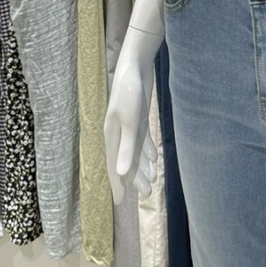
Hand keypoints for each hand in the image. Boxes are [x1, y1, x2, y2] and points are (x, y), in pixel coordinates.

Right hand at [104, 28, 162, 203]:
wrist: (136, 65)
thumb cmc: (130, 90)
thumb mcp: (130, 119)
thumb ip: (127, 146)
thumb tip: (122, 172)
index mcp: (112, 135)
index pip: (114, 166)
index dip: (118, 184)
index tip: (121, 201)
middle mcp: (118, 132)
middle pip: (126, 160)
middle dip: (136, 177)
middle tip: (148, 194)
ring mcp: (128, 124)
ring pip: (135, 151)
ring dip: (144, 165)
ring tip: (154, 180)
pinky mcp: (138, 117)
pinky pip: (142, 139)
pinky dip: (147, 149)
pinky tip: (154, 158)